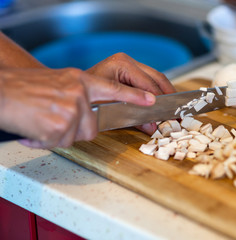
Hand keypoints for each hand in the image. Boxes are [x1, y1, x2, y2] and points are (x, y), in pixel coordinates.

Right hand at [0, 68, 155, 148]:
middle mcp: (79, 93)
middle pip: (94, 126)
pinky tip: (35, 128)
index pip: (115, 89)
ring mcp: (70, 109)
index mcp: (81, 80)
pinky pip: (61, 142)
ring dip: (60, 135)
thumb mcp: (59, 81)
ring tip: (43, 121)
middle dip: (78, 130)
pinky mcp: (59, 126)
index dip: (135, 96)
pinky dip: (46, 140)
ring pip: (78, 136)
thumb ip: (81, 94)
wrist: (1, 91)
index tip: (152, 100)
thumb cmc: (26, 88)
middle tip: (57, 120)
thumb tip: (92, 112)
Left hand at [87, 53, 175, 133]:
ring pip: (156, 77)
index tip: (169, 112)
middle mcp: (126, 60)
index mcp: (121, 65)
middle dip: (167, 95)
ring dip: (165, 92)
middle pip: (156, 78)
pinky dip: (158, 91)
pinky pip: (150, 79)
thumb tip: (153, 127)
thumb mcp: (111, 109)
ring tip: (173, 107)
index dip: (160, 100)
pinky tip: (163, 102)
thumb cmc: (88, 98)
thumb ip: (133, 117)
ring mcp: (129, 63)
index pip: (148, 84)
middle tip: (175, 111)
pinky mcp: (130, 70)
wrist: (75, 92)